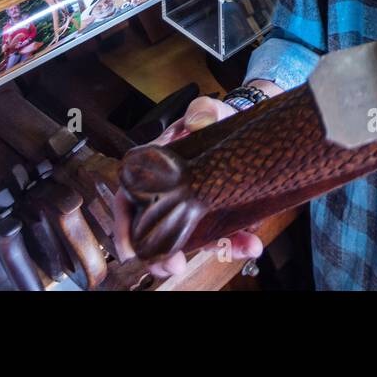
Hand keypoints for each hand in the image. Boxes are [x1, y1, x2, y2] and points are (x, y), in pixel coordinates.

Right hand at [110, 95, 263, 279]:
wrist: (243, 123)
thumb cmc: (214, 118)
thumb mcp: (206, 111)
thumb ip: (200, 111)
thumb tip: (195, 120)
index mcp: (157, 169)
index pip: (130, 198)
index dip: (124, 225)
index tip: (129, 250)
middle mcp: (173, 193)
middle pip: (156, 230)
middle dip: (162, 253)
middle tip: (172, 265)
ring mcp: (197, 206)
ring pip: (194, 238)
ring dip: (212, 250)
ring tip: (234, 249)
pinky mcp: (221, 212)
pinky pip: (226, 233)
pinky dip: (238, 242)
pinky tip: (252, 243)